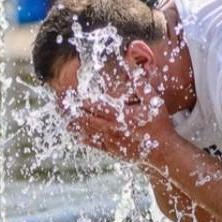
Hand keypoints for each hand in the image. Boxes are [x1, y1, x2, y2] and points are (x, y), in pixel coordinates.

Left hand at [63, 79, 177, 165]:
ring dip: (71, 122)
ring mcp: (110, 142)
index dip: (78, 99)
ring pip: (84, 132)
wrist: (163, 153)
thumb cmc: (159, 126)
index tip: (68, 92)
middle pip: (84, 119)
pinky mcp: (111, 151)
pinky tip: (73, 129)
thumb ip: (141, 85)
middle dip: (69, 110)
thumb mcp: (154, 102)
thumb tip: (132, 68)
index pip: (94, 106)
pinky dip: (79, 135)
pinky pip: (90, 143)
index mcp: (121, 116)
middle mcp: (112, 130)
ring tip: (61, 113)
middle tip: (57, 100)